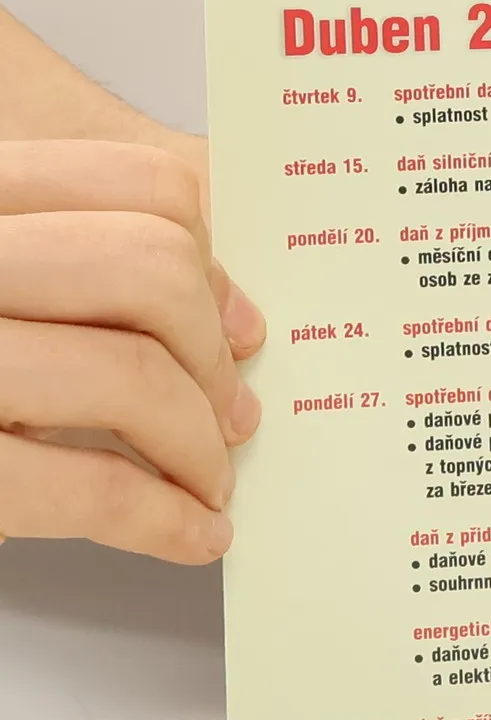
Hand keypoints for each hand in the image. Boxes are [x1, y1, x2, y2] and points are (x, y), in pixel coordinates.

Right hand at [0, 141, 265, 561]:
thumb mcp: (1, 282)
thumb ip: (77, 270)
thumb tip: (233, 317)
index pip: (141, 185)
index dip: (211, 261)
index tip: (237, 323)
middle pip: (151, 269)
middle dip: (212, 356)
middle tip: (227, 413)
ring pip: (132, 374)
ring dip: (198, 444)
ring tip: (205, 478)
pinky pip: (91, 486)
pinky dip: (166, 519)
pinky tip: (190, 533)